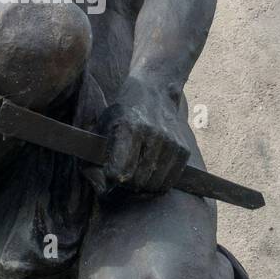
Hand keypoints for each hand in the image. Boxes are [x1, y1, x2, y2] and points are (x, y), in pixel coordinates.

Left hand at [92, 77, 191, 193]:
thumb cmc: (123, 111)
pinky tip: (149, 173)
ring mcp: (171, 142)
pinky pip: (170, 181)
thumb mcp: (103, 125)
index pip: (120, 172)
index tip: (109, 173)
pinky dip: (158, 183)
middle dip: (126, 185)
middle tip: (122, 176)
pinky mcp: (184, 149)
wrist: (155, 90)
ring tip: (135, 174)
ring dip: (142, 186)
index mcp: (129, 127)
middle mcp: (153, 134)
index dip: (111, 178)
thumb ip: (96, 155)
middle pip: (137, 181)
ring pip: (154, 185)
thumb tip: (102, 187)